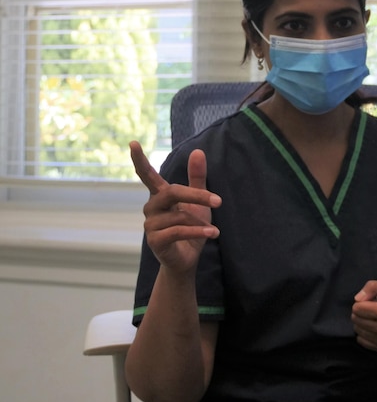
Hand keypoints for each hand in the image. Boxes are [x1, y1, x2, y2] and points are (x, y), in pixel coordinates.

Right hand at [130, 141, 221, 274]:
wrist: (188, 258)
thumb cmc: (191, 226)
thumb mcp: (198, 200)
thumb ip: (197, 178)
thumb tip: (198, 151)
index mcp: (160, 196)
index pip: (147, 175)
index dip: (140, 160)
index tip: (133, 142)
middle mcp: (152, 208)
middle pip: (171, 192)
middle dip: (196, 195)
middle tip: (219, 201)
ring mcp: (151, 225)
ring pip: (179, 215)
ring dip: (199, 222)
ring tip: (213, 230)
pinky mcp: (155, 241)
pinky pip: (178, 231)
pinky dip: (197, 232)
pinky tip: (212, 233)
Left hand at [351, 280, 376, 351]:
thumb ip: (372, 287)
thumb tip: (357, 299)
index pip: (358, 308)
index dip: (362, 302)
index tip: (371, 302)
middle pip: (356, 319)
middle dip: (361, 312)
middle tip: (372, 310)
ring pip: (357, 330)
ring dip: (362, 322)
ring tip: (373, 318)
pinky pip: (361, 341)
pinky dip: (364, 333)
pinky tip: (373, 327)